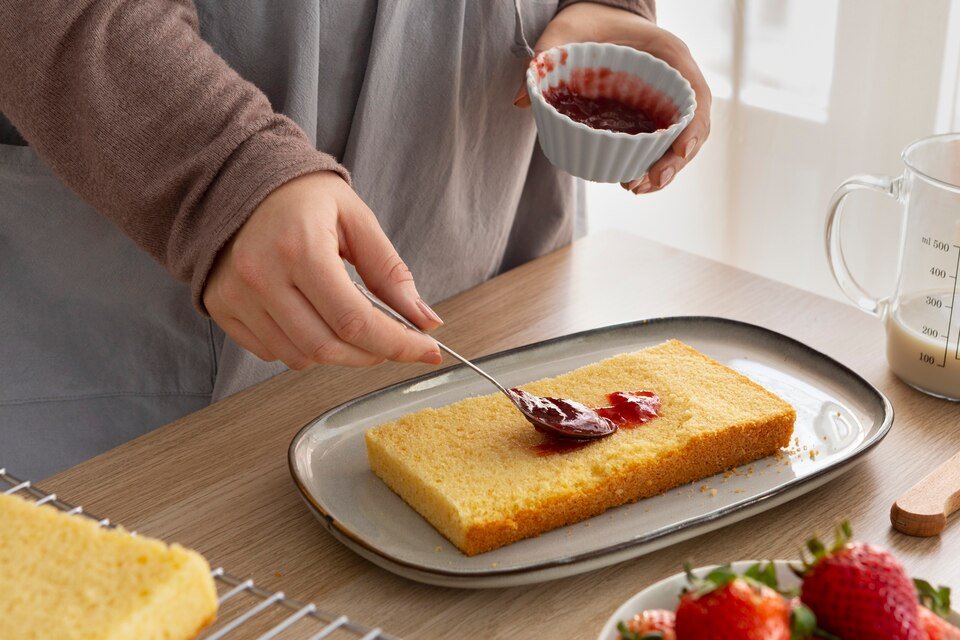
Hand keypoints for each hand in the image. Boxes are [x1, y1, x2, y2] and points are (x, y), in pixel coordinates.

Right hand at [203, 171, 443, 369]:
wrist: (240, 180)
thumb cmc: (302, 196)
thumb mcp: (356, 219)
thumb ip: (391, 272)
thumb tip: (425, 321)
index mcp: (300, 248)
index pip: (354, 320)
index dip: (396, 345)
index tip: (426, 352)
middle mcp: (261, 276)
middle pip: (327, 347)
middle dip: (371, 355)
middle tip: (393, 342)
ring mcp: (236, 296)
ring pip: (299, 357)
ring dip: (338, 354)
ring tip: (351, 327)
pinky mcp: (221, 307)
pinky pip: (271, 352)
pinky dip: (302, 349)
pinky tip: (313, 320)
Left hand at [514, 2, 711, 194]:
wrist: (593, 16)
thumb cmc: (587, 20)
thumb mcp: (565, 33)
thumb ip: (546, 58)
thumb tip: (519, 100)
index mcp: (669, 54)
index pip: (696, 95)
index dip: (692, 129)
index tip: (676, 154)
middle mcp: (675, 78)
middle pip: (693, 126)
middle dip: (674, 161)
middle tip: (643, 184)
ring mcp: (666, 98)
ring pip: (680, 139)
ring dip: (663, 169)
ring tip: (633, 187)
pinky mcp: (652, 112)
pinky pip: (662, 141)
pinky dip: (650, 162)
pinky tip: (630, 180)